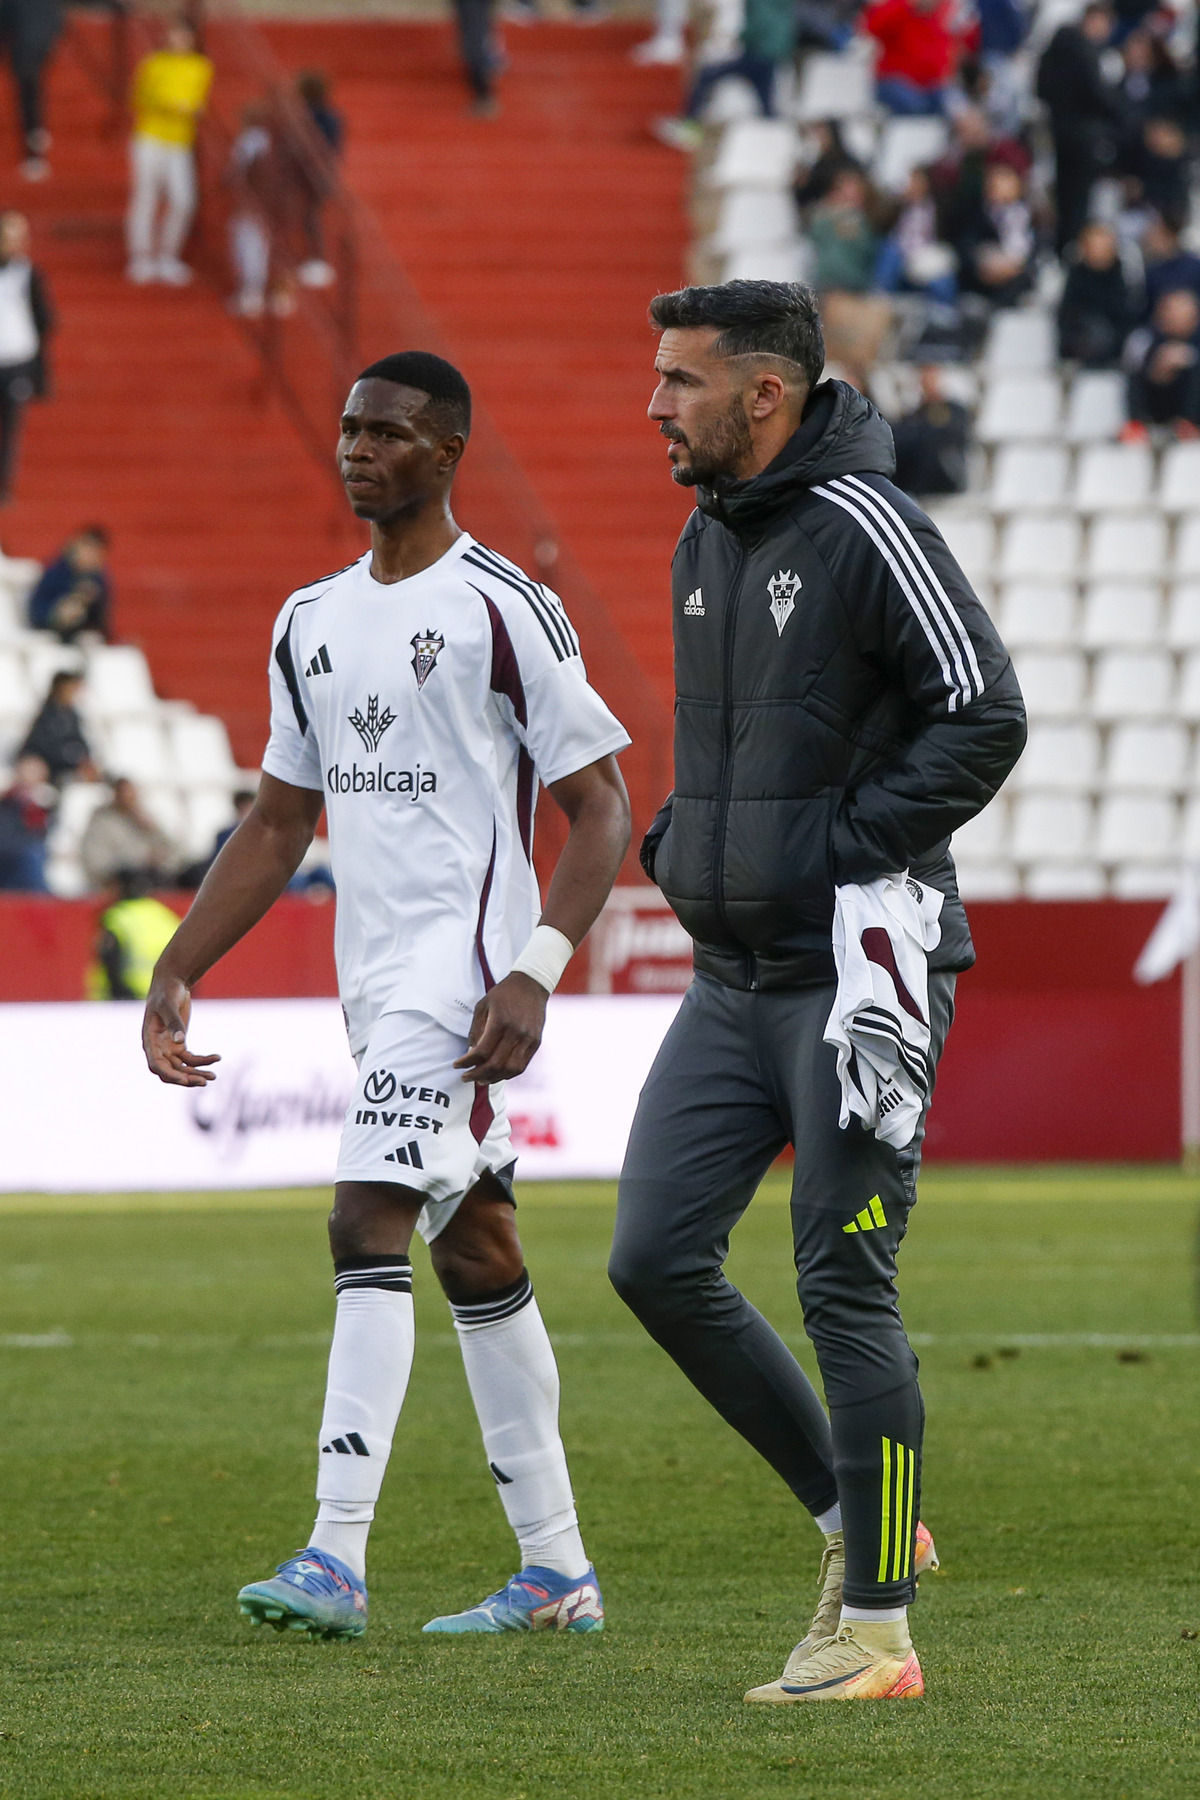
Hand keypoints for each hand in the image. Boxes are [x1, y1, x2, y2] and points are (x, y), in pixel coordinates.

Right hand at [142, 971, 219, 1086]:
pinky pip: (190, 1059)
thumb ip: (173, 1022)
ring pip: (181, 1068)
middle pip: (170, 1071)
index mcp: (149, 1040)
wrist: (172, 981)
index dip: (170, 1075)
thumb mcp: (168, 1005)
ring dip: (196, 1073)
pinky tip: (217, 1057)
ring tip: (213, 1076)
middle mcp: (157, 1047)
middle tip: (204, 1081)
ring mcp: (168, 1047)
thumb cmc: (166, 991)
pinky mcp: (179, 1044)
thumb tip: (180, 1041)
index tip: (185, 1079)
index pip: (156, 1065)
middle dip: (186, 1078)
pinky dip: (203, 1061)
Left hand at [453, 972, 546, 1085]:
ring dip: (493, 1078)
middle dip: (477, 1074)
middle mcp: (516, 1033)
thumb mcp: (483, 1006)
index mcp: (500, 1022)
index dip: (467, 1062)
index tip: (457, 1065)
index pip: (482, 1051)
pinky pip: (521, 1066)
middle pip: (495, 1064)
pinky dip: (507, 1074)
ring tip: (480, 1080)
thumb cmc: (504, 994)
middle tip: (465, 1077)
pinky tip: (496, 1074)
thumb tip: (471, 1052)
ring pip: (510, 1069)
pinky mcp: (535, 1043)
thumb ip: (476, 1029)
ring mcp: (528, 1039)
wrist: (531, 985)